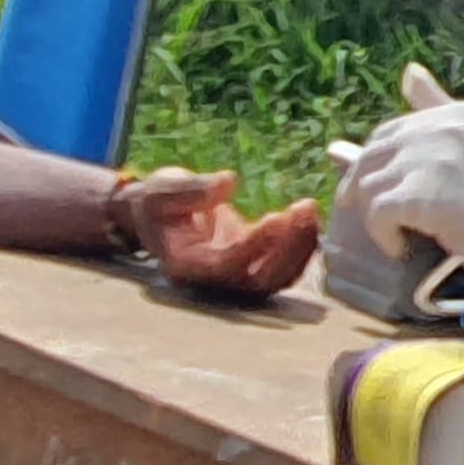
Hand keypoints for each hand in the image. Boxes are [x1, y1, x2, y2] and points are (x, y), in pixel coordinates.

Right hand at [114, 167, 318, 300]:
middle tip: (303, 209)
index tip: (275, 218)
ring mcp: (235, 273)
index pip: (224, 265)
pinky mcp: (253, 262)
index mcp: (185, 264)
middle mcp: (212, 278)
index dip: (253, 247)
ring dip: (300, 247)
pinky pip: (283, 266)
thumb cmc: (154, 203)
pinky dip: (301, 245)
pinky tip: (309, 215)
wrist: (158, 216)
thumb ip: (190, 190)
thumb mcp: (160, 191)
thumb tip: (228, 183)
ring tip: (309, 208)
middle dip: (288, 250)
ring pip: (276, 278)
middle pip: (258, 281)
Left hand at [334, 63, 463, 260]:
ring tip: (398, 237)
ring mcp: (432, 160)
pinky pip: (378, 212)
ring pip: (369, 185)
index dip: (375, 160)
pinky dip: (383, 236)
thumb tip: (409, 71)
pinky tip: (401, 248)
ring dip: (377, 217)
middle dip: (362, 188)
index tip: (370, 186)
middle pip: (373, 155)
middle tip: (371, 218)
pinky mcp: (422, 195)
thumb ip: (443, 105)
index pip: (391, 129)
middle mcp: (443, 129)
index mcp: (459, 115)